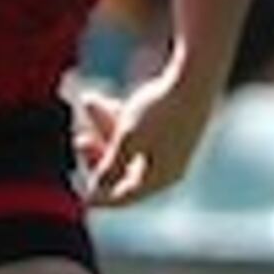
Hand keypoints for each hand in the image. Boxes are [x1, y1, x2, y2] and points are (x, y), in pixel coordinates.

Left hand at [76, 64, 224, 206]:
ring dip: (104, 126)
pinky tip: (106, 96)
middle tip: (80, 139)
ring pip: (128, 145)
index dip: (99, 196)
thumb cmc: (160, 110)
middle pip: (123, 171)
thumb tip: (93, 194)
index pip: (124, 197)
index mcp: (160, 178)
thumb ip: (109, 166)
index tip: (77, 192)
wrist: (196, 76)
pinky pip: (139, 130)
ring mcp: (171, 148)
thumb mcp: (127, 139)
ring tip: (89, 100)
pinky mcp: (173, 128)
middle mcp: (168, 168)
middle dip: (99, 154)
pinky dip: (120, 117)